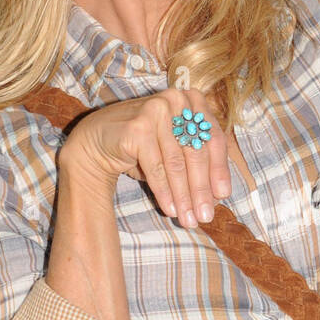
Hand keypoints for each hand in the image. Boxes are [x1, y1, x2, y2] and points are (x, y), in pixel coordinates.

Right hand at [60, 86, 231, 227]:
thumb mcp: (175, 152)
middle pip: (197, 152)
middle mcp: (176, 99)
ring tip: (189, 219)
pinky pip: (157, 167)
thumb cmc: (142, 148)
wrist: (96, 143)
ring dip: (184, 196)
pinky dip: (165, 192)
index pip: (213, 139)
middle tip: (205, 216)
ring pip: (177, 163)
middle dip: (201, 189)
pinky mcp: (138, 127)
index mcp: (193, 100)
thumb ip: (197, 166)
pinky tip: (170, 210)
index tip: (223, 196)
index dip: (220, 170)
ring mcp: (156, 110)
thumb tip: (217, 197)